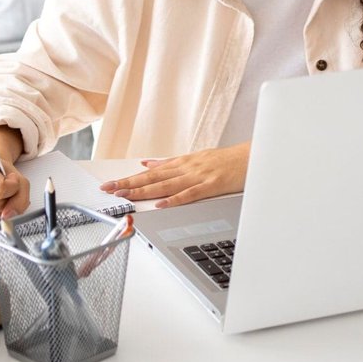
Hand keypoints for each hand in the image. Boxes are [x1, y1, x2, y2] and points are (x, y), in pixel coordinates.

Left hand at [100, 143, 249, 208]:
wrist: (253, 157)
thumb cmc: (227, 160)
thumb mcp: (196, 157)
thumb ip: (171, 163)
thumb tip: (148, 163)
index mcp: (183, 162)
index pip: (151, 171)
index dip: (130, 178)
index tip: (112, 185)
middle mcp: (187, 167)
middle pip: (153, 177)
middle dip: (129, 184)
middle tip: (109, 190)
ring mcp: (199, 176)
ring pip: (166, 184)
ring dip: (144, 191)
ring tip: (126, 196)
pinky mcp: (212, 185)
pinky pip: (191, 193)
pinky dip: (175, 199)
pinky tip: (161, 204)